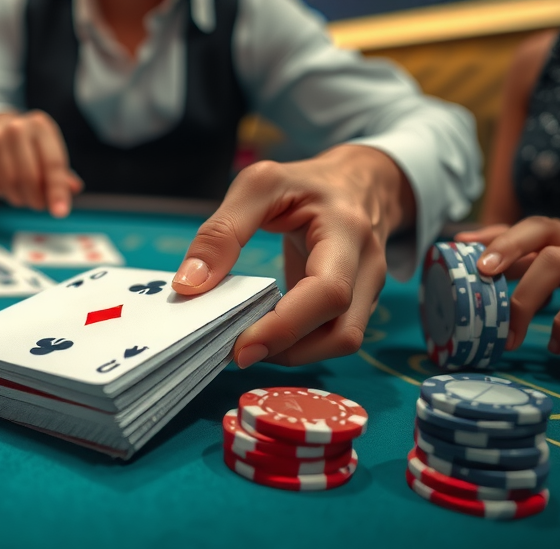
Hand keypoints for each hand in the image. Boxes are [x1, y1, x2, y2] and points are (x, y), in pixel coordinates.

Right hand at [0, 111, 82, 217]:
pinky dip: (2, 192)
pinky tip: (6, 184)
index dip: (57, 191)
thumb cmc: (31, 148)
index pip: (52, 164)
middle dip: (36, 199)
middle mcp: (15, 128)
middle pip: (29, 177)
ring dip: (19, 199)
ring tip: (24, 194)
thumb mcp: (50, 153)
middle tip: (39, 204)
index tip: (60, 213)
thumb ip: (62, 175)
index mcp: (40, 126)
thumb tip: (74, 188)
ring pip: (9, 184)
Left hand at [172, 145, 414, 366]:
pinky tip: (266, 333)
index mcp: (347, 230)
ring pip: (341, 343)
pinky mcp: (357, 305)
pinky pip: (332, 338)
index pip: (328, 291)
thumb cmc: (305, 183)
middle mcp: (367, 266)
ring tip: (249, 340)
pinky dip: (298, 345)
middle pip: (342, 332)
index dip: (285, 326)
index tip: (240, 346)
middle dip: (286, 349)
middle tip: (235, 350)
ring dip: (293, 353)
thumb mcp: (259, 184)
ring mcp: (369, 290)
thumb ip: (223, 230)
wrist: (357, 184)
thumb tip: (189, 285)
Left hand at [455, 217, 559, 352]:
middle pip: (544, 227)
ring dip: (523, 298)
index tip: (460, 243)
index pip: (533, 227)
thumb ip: (539, 282)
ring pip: (558, 260)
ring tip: (509, 338)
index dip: (496, 232)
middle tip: (480, 273)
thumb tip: (486, 284)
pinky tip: (555, 346)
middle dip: (505, 245)